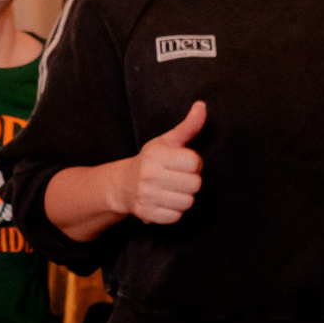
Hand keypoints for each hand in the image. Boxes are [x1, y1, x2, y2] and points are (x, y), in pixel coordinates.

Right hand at [119, 100, 206, 224]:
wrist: (122, 185)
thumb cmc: (151, 161)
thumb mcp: (167, 141)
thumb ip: (188, 126)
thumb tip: (202, 106)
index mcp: (157, 155)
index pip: (194, 163)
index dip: (194, 163)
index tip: (184, 164)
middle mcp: (149, 175)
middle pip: (194, 184)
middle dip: (191, 182)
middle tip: (179, 178)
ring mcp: (146, 195)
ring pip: (187, 202)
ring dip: (184, 197)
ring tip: (173, 191)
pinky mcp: (146, 213)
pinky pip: (175, 216)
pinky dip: (174, 211)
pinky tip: (166, 202)